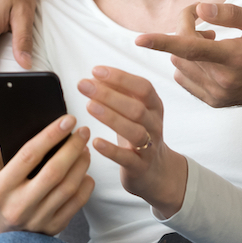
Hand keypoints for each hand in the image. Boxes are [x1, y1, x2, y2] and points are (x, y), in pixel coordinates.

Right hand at [0, 102, 93, 237]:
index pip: (28, 156)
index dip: (50, 135)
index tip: (68, 119)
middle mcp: (18, 206)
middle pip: (54, 172)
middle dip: (72, 148)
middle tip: (83, 131)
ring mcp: (37, 220)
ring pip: (68, 187)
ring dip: (81, 164)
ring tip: (84, 148)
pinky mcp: (53, 229)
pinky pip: (76, 204)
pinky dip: (85, 185)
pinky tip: (85, 172)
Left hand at [78, 66, 187, 216]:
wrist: (157, 171)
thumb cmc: (139, 134)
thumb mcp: (135, 111)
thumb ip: (119, 93)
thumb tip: (95, 75)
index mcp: (154, 106)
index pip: (143, 87)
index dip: (120, 77)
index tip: (96, 71)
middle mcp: (154, 124)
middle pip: (136, 107)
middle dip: (109, 94)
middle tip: (84, 85)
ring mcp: (149, 146)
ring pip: (135, 131)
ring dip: (111, 117)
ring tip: (89, 106)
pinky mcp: (140, 166)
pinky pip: (127, 158)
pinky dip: (111, 150)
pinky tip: (95, 142)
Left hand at [134, 2, 241, 108]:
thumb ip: (231, 14)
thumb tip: (202, 9)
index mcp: (234, 57)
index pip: (191, 47)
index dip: (163, 41)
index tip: (140, 39)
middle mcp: (222, 79)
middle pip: (182, 51)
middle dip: (186, 31)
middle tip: (208, 23)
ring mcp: (217, 94)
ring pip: (180, 65)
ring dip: (187, 49)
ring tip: (214, 42)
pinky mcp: (214, 101)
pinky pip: (185, 79)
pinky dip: (189, 65)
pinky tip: (211, 59)